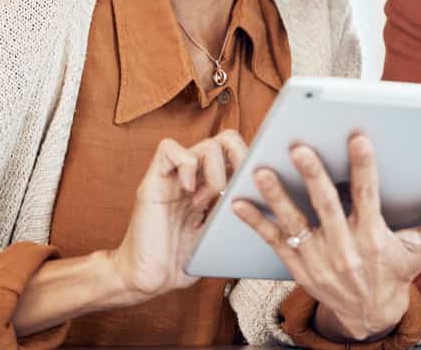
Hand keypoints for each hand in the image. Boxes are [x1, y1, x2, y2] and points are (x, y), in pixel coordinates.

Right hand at [107, 130, 247, 301]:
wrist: (148, 281)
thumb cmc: (182, 262)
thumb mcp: (220, 236)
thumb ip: (238, 216)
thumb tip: (272, 206)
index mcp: (211, 187)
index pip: (238, 154)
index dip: (252, 161)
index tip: (257, 184)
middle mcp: (194, 177)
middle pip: (226, 140)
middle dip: (240, 158)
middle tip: (238, 185)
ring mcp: (173, 178)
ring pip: (205, 144)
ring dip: (216, 170)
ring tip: (209, 198)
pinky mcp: (152, 182)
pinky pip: (168, 150)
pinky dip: (184, 165)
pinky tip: (188, 192)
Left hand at [232, 134, 420, 341]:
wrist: (370, 314)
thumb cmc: (401, 271)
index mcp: (375, 239)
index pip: (368, 197)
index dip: (365, 167)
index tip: (358, 137)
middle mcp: (345, 249)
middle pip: (326, 207)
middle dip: (312, 176)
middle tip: (299, 147)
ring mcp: (318, 260)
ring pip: (295, 223)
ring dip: (277, 196)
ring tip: (261, 170)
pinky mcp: (299, 267)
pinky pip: (274, 242)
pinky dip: (256, 222)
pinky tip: (239, 202)